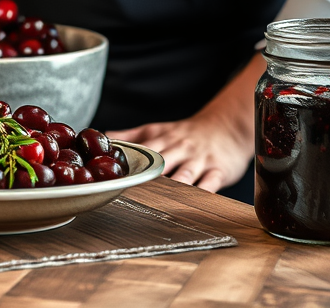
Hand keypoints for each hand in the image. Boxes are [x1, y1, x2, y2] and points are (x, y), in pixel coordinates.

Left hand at [107, 111, 251, 191]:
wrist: (226, 126)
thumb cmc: (185, 132)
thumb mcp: (157, 129)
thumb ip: (130, 136)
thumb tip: (103, 137)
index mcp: (161, 139)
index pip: (143, 151)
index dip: (130, 163)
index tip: (117, 177)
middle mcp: (179, 148)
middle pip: (162, 162)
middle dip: (149, 177)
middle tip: (135, 194)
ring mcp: (199, 159)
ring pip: (185, 174)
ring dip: (174, 185)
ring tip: (162, 200)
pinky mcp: (218, 170)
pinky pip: (211, 183)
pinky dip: (203, 193)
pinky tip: (195, 203)